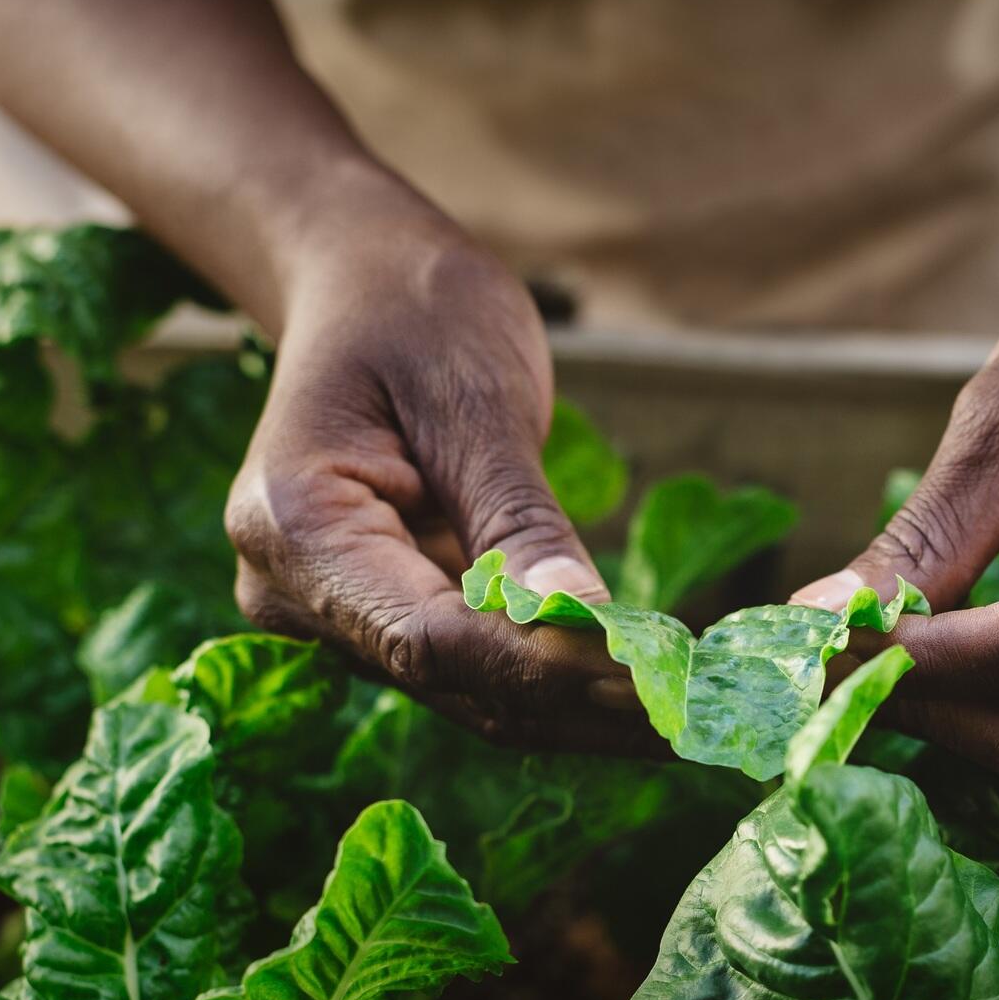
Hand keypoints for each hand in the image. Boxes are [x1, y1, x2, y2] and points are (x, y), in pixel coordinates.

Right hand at [224, 168, 642, 751]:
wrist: (363, 285)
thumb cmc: (414, 312)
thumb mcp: (474, 399)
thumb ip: (518, 519)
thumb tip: (588, 622)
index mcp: (295, 526)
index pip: (427, 638)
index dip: (544, 670)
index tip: (653, 683)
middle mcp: (295, 594)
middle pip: (453, 682)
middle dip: (580, 704)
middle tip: (703, 714)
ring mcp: (334, 617)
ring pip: (472, 694)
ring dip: (583, 710)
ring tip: (695, 712)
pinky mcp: (385, 622)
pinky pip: (480, 668)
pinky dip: (561, 677)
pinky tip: (647, 685)